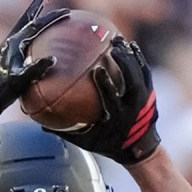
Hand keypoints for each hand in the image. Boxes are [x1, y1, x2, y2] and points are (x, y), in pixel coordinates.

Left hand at [0, 0, 64, 130]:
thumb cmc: (4, 89)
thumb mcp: (22, 80)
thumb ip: (37, 69)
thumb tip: (54, 59)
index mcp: (15, 43)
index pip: (37, 26)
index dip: (52, 18)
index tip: (66, 13)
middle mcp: (10, 40)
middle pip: (28, 16)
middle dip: (39, 3)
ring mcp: (8, 44)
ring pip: (23, 23)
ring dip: (33, 12)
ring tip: (42, 3)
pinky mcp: (7, 51)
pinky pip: (21, 32)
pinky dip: (29, 25)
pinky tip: (33, 28)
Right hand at [72, 36, 161, 164]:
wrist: (138, 150)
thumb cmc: (107, 144)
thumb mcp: (86, 142)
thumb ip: (65, 130)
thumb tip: (41, 120)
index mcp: (117, 120)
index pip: (112, 99)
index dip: (106, 84)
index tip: (97, 69)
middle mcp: (133, 110)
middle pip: (131, 83)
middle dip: (123, 65)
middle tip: (112, 47)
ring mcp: (144, 102)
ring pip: (139, 76)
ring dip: (130, 57)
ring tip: (119, 40)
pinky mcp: (150, 95)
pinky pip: (145, 74)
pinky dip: (138, 59)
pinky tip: (131, 46)